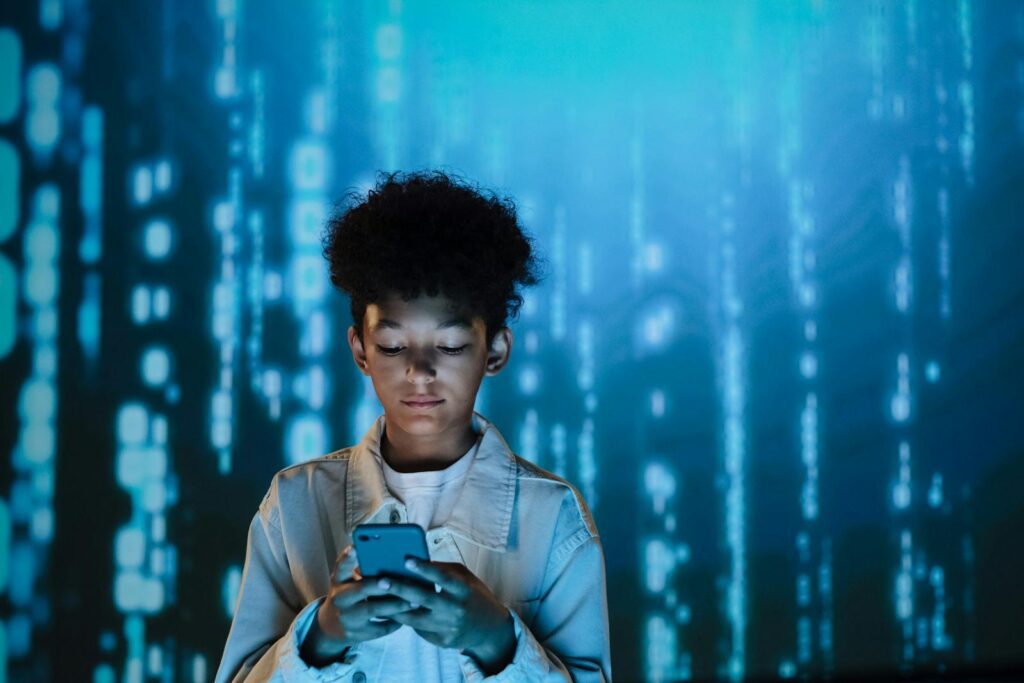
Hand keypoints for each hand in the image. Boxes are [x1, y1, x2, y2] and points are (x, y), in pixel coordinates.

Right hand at [299, 545, 416, 666]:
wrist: (332, 626)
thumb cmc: (348, 595)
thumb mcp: (346, 581)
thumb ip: (361, 569)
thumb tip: (390, 554)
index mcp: (338, 581)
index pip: (341, 566)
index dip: (348, 557)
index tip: (357, 548)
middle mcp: (339, 598)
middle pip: (363, 588)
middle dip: (383, 585)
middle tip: (404, 582)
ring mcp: (347, 617)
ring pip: (373, 609)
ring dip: (396, 605)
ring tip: (415, 601)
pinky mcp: (356, 634)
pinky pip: (379, 628)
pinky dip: (394, 622)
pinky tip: (408, 617)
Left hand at [377, 558, 516, 674]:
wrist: (489, 628)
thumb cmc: (473, 595)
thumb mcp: (464, 578)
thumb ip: (443, 570)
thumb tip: (416, 561)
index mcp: (462, 590)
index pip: (442, 577)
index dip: (424, 569)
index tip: (406, 560)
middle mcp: (456, 609)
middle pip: (423, 598)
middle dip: (400, 589)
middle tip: (382, 581)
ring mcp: (448, 627)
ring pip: (415, 618)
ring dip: (395, 608)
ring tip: (379, 598)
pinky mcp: (442, 641)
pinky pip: (420, 630)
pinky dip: (408, 620)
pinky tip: (395, 612)